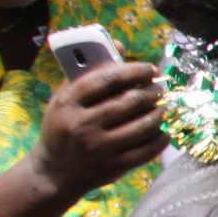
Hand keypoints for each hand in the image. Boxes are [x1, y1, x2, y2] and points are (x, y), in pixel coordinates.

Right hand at [30, 60, 164, 198]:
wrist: (54, 171)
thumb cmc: (64, 126)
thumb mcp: (65, 98)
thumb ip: (90, 72)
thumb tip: (119, 45)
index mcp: (68, 103)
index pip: (107, 78)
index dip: (134, 70)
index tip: (150, 68)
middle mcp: (83, 125)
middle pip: (131, 101)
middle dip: (152, 91)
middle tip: (160, 88)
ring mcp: (100, 147)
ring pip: (144, 124)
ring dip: (160, 112)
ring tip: (163, 106)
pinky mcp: (114, 166)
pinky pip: (148, 149)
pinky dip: (161, 136)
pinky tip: (162, 129)